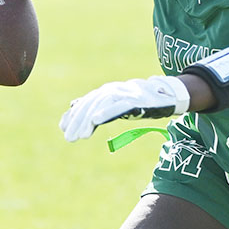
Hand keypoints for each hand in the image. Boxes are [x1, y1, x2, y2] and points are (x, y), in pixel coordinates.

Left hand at [59, 76, 190, 140]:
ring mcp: (123, 93)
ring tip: (80, 136)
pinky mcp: (135, 100)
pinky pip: (118, 106)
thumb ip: (97, 106)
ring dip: (88, 120)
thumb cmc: (140, 101)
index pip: (85, 103)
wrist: (165, 94)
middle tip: (69, 138)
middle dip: (78, 121)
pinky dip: (106, 111)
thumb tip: (73, 110)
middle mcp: (112, 90)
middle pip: (90, 104)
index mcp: (106, 92)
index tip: (64, 129)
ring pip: (100, 104)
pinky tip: (95, 120)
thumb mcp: (116, 104)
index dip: (73, 116)